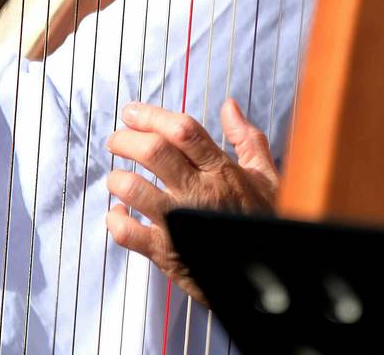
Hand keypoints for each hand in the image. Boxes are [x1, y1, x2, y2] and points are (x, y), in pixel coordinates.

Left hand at [105, 98, 278, 304]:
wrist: (268, 277)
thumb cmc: (264, 222)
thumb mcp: (266, 176)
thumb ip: (246, 138)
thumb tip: (229, 106)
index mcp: (221, 170)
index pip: (183, 130)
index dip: (152, 115)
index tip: (132, 112)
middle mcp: (199, 192)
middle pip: (154, 152)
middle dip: (126, 139)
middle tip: (115, 140)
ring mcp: (181, 223)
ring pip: (135, 189)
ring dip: (118, 178)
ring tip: (116, 177)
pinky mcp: (167, 254)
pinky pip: (129, 234)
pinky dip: (115, 220)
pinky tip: (118, 213)